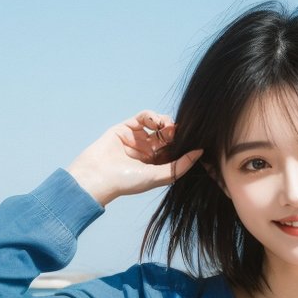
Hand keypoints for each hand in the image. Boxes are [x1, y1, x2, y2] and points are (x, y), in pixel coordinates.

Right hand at [67, 111, 203, 204]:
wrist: (97, 176)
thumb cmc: (127, 182)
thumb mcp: (158, 176)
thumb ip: (179, 166)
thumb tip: (200, 152)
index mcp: (156, 164)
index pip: (175, 149)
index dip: (183, 143)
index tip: (192, 140)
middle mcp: (148, 151)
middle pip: (169, 135)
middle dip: (175, 132)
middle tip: (178, 132)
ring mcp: (137, 138)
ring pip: (158, 124)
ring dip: (166, 122)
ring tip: (167, 127)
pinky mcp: (127, 127)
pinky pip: (144, 117)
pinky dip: (152, 116)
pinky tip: (157, 121)